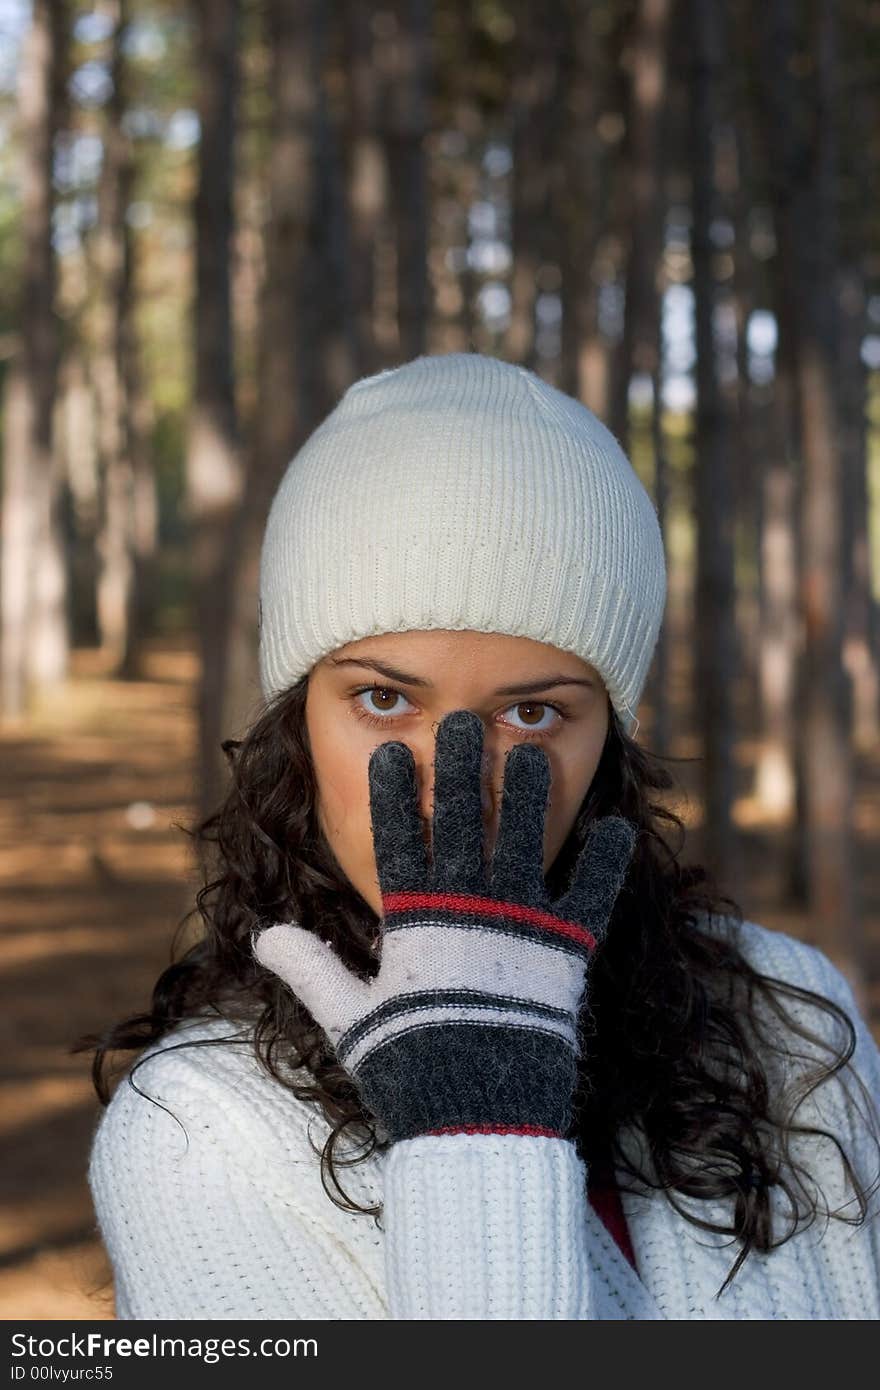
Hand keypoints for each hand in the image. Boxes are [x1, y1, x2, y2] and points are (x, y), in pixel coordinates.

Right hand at [253, 708, 635, 1142]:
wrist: (479, 1121)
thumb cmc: (410, 1069)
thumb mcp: (350, 1018)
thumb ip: (311, 968)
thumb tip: (264, 935)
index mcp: (415, 920)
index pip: (398, 839)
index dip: (395, 793)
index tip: (393, 751)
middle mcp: (468, 908)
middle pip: (461, 820)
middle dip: (459, 766)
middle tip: (461, 721)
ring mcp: (520, 926)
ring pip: (521, 839)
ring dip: (524, 793)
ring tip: (525, 749)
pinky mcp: (567, 953)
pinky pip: (590, 896)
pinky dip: (603, 863)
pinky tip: (618, 826)